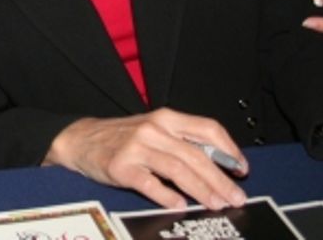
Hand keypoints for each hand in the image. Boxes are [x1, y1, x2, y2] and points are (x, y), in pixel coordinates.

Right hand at [45, 108, 247, 210]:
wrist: (80, 139)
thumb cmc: (122, 138)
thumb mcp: (155, 131)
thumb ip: (183, 143)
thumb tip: (220, 165)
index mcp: (166, 118)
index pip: (207, 129)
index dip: (229, 150)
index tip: (241, 169)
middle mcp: (153, 129)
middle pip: (196, 154)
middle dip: (220, 179)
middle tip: (236, 197)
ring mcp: (136, 148)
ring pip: (178, 169)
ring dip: (201, 189)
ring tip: (216, 204)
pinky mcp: (121, 166)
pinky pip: (149, 183)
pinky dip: (167, 195)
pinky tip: (179, 205)